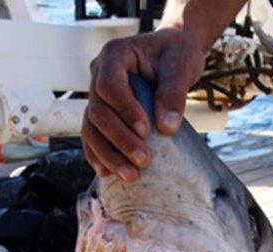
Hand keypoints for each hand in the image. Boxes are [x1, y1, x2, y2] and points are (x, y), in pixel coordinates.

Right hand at [83, 28, 205, 181]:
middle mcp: (99, 75)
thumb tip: (166, 128)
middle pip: (98, 111)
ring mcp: (98, 96)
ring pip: (91, 128)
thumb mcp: (181, 65)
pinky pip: (93, 136)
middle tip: (144, 161)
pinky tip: (109, 174)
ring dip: (108, 155)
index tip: (146, 131)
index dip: (125, 110)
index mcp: (115, 55)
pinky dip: (99, 156)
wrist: (172, 56)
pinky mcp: (104, 114)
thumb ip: (174, 92)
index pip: (108, 85)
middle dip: (119, 140)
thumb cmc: (176, 55)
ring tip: (130, 176)